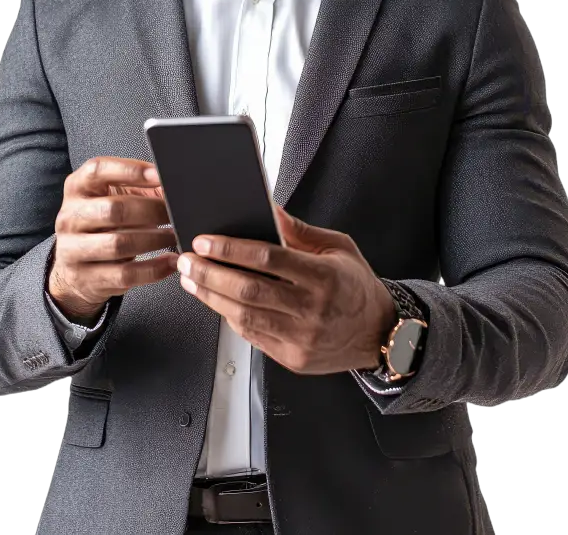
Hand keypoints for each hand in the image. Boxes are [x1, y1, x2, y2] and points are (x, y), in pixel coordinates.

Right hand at [48, 157, 177, 322]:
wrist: (74, 269)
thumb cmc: (102, 225)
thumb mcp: (114, 199)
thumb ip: (141, 188)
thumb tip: (173, 186)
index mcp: (76, 188)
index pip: (97, 170)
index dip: (130, 169)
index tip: (158, 174)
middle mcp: (70, 217)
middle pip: (113, 209)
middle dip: (151, 210)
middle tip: (174, 213)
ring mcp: (72, 250)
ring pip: (119, 244)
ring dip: (154, 240)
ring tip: (174, 236)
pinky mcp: (84, 279)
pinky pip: (124, 274)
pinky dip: (153, 269)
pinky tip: (169, 262)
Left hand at [175, 207, 396, 374]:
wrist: (380, 334)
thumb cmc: (357, 286)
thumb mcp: (338, 247)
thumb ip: (299, 230)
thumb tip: (268, 209)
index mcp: (323, 276)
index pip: (268, 259)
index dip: (231, 249)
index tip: (205, 241)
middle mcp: (311, 309)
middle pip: (249, 290)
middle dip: (210, 273)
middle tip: (187, 260)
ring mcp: (300, 337)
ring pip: (244, 317)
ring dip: (211, 297)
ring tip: (191, 279)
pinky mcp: (292, 358)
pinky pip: (252, 337)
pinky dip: (230, 317)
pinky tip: (216, 301)